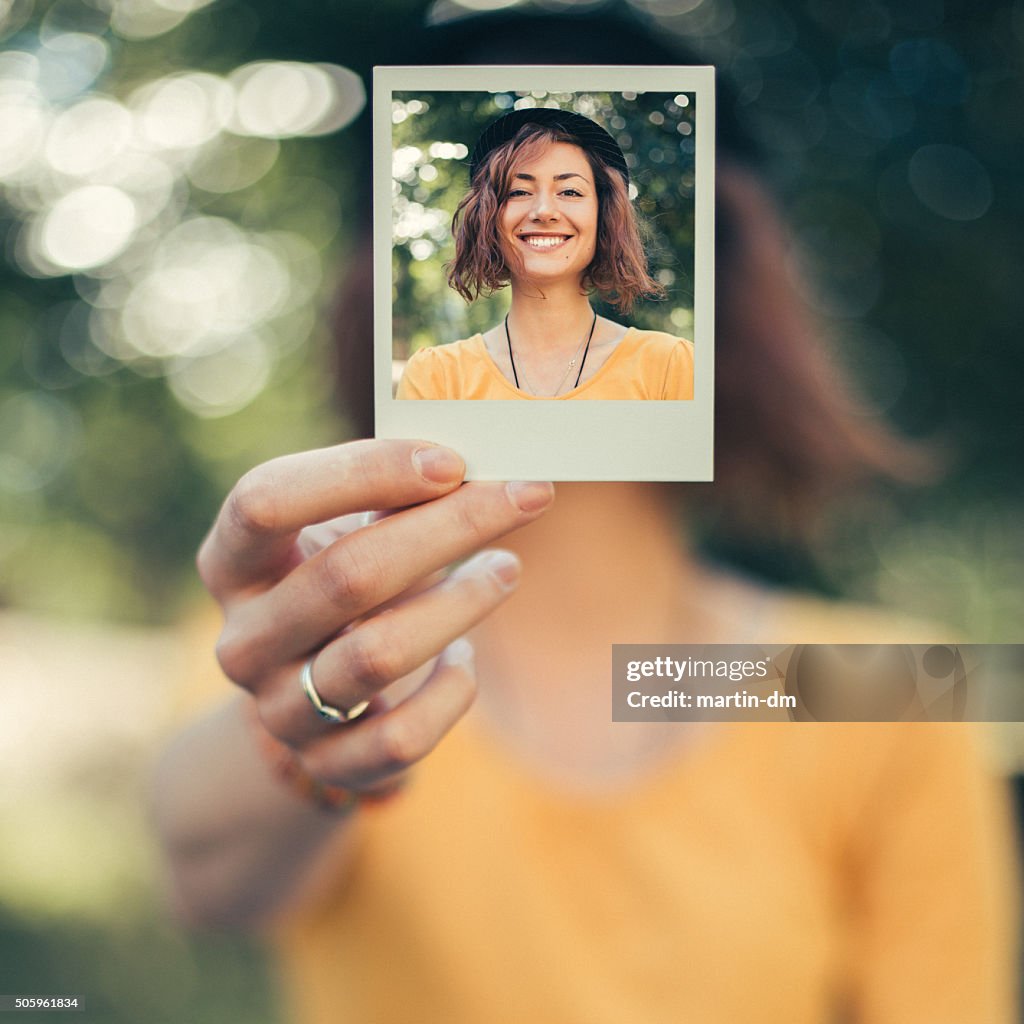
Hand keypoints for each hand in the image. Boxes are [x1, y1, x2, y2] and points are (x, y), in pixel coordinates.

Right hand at [197, 438, 553, 798]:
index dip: (362, 472)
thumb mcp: (342, 534)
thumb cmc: (338, 589)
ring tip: (506, 567)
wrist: (306, 699)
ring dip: (462, 602)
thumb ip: (388, 495)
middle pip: (347, 576)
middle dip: (450, 527)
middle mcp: (243, 639)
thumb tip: (483, 459)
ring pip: (379, 656)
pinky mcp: (329, 763)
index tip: (450, 461)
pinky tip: (465, 657)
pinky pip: (403, 735)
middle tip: (524, 496)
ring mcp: (279, 709)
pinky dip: (451, 691)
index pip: (266, 501)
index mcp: (231, 564)